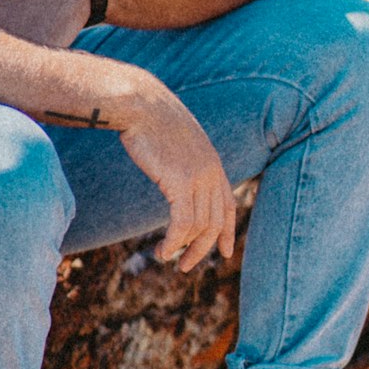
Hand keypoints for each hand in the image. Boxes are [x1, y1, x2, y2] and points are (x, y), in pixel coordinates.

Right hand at [118, 85, 236, 272]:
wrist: (140, 103)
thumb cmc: (149, 118)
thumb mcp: (174, 139)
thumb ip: (182, 157)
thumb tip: (175, 169)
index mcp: (212, 162)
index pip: (228, 204)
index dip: (227, 231)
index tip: (224, 252)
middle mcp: (211, 171)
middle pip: (215, 222)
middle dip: (202, 248)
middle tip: (185, 266)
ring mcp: (198, 176)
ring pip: (199, 227)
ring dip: (184, 249)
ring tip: (165, 257)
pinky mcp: (180, 182)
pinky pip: (182, 223)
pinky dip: (174, 242)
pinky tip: (163, 250)